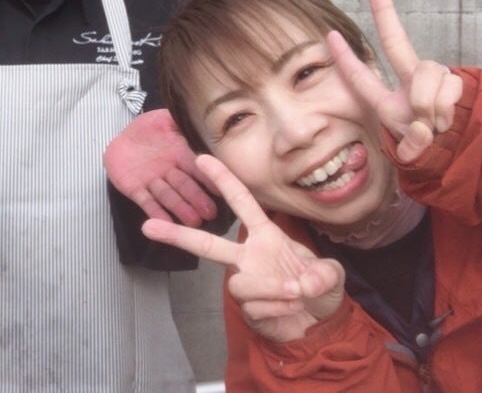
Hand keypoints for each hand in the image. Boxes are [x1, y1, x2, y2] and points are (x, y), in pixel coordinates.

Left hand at [103, 109, 217, 224]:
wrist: (120, 140)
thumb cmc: (145, 129)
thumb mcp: (163, 119)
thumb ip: (179, 120)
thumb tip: (199, 117)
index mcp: (179, 153)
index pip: (195, 167)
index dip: (207, 178)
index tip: (221, 190)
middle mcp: (169, 170)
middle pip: (184, 186)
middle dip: (197, 199)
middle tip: (210, 213)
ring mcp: (153, 181)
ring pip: (168, 196)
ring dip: (180, 208)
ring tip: (193, 222)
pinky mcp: (135, 190)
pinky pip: (146, 202)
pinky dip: (156, 213)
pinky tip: (165, 223)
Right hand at [141, 155, 343, 342]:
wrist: (320, 322)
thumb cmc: (320, 287)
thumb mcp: (332, 274)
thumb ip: (322, 273)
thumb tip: (301, 282)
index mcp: (266, 236)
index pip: (242, 203)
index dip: (223, 180)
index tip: (202, 158)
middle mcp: (249, 256)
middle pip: (209, 244)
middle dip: (179, 235)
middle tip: (149, 226)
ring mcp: (246, 282)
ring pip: (239, 282)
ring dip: (271, 288)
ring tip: (296, 293)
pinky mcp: (247, 308)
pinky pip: (254, 306)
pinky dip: (279, 308)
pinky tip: (291, 308)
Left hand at [327, 0, 464, 162]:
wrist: (458, 150)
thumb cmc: (427, 148)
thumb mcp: (413, 151)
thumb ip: (414, 147)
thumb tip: (422, 131)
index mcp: (386, 101)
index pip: (361, 77)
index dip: (345, 58)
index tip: (329, 35)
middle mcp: (407, 81)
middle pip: (396, 41)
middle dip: (385, 10)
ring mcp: (432, 78)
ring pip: (429, 74)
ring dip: (430, 103)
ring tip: (433, 123)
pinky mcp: (454, 81)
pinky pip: (449, 86)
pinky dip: (447, 106)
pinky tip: (446, 118)